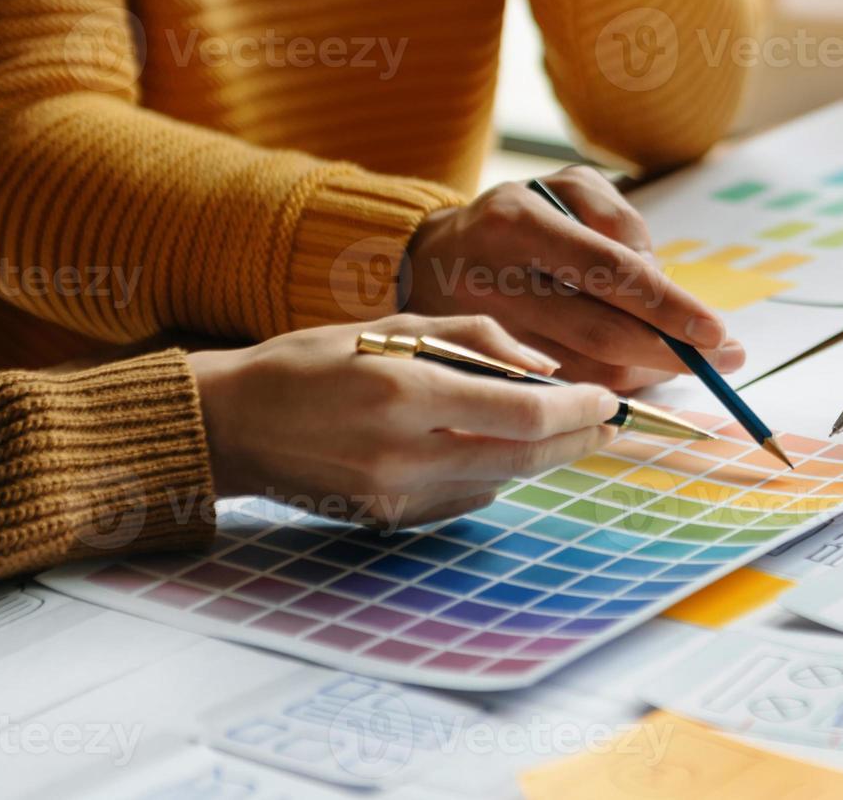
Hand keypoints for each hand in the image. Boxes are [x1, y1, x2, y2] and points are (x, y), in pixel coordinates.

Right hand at [190, 314, 617, 527]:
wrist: (233, 424)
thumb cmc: (314, 360)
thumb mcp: (395, 322)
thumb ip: (478, 339)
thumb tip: (547, 368)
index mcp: (405, 391)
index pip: (522, 413)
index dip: (577, 410)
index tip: (607, 399)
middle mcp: (404, 453)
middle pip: (524, 457)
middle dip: (577, 439)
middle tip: (609, 421)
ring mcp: (397, 496)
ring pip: (502, 481)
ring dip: (542, 456)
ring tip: (567, 429)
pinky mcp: (390, 520)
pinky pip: (468, 498)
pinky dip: (496, 473)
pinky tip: (501, 449)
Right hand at [404, 166, 743, 389]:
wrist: (424, 258)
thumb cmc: (518, 220)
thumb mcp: (566, 190)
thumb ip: (621, 223)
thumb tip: (662, 284)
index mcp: (519, 222)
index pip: (609, 271)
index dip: (668, 307)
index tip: (717, 331)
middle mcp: (494, 276)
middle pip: (598, 331)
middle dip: (670, 352)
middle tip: (723, 360)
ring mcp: (480, 329)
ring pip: (582, 370)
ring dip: (645, 374)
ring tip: (687, 364)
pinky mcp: (479, 368)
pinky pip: (559, 388)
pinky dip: (608, 386)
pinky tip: (638, 373)